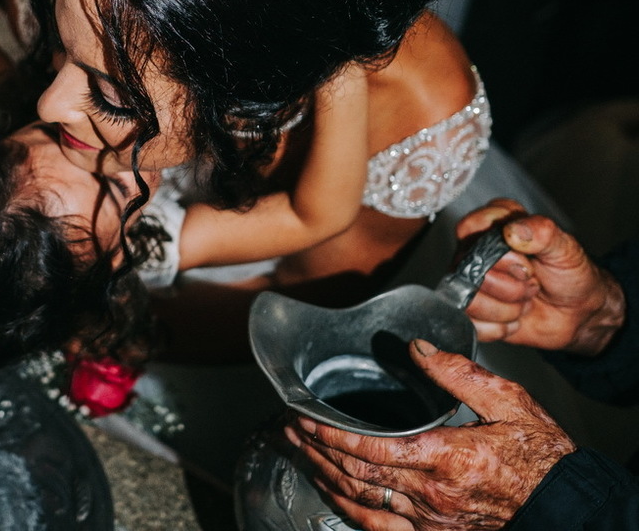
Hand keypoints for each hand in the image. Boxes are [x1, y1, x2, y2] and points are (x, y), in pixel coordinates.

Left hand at [285, 339, 575, 530]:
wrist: (569, 508)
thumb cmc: (543, 457)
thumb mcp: (508, 401)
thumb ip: (457, 374)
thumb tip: (417, 349)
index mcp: (446, 458)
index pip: (370, 448)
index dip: (330, 434)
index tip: (304, 418)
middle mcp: (432, 495)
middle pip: (357, 475)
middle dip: (317, 450)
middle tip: (291, 430)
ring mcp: (432, 522)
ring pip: (363, 503)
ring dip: (326, 478)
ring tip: (301, 455)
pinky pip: (383, 529)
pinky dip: (351, 512)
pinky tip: (335, 496)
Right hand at [458, 199, 625, 355]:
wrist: (579, 313)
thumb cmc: (570, 274)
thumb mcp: (565, 248)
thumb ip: (542, 232)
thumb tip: (512, 230)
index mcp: (492, 225)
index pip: (469, 230)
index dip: (500, 254)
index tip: (526, 261)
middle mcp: (474, 252)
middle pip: (469, 271)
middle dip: (511, 286)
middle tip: (532, 283)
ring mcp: (468, 282)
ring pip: (470, 301)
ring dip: (508, 310)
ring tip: (525, 300)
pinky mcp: (470, 311)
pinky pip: (472, 325)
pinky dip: (501, 327)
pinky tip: (515, 319)